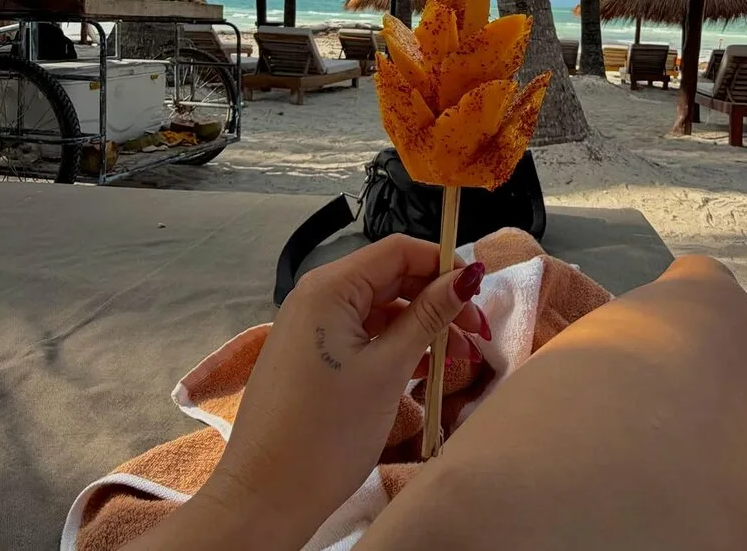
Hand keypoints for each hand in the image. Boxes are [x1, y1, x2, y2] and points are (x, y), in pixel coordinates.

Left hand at [211, 234, 490, 547]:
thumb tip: (468, 275)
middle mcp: (317, 293)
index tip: (481, 292)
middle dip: (436, 297)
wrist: (265, 494)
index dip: (442, 263)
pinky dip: (395, 341)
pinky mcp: (312, 350)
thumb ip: (429, 316)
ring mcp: (312, 323)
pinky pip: (362, 330)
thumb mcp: (388, 369)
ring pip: (379, 306)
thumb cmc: (329, 430)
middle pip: (390, 276)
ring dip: (420, 323)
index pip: (398, 250)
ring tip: (457, 356)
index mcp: (331, 286)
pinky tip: (424, 364)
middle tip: (476, 333)